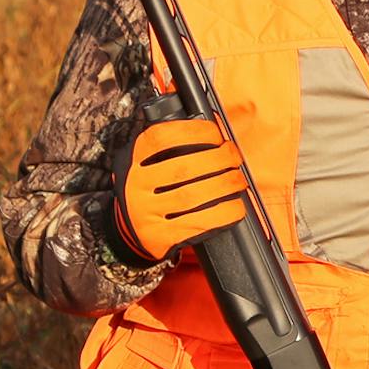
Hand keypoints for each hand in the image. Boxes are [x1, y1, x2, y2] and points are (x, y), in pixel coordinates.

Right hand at [111, 115, 249, 263]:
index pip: (161, 138)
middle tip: (234, 157)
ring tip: (238, 180)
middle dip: (218, 159)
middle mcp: (135, 185)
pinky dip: (223, 213)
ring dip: (224, 185)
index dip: (193, 131)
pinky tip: (235, 206)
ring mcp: (145, 213)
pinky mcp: (160, 236)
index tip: (215, 133)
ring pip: (191, 195)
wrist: (130, 229)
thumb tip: (216, 136)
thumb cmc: (150, 188)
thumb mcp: (146, 162)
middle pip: (182, 167)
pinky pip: (198, 223)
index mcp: (132, 160)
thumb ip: (169, 148)